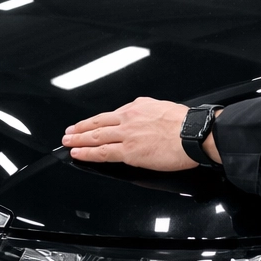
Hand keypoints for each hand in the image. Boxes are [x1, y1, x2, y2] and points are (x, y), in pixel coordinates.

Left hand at [62, 97, 220, 171]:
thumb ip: (147, 111)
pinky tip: (77, 153)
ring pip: (96, 137)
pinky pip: (102, 152)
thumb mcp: (161, 107)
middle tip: (68, 131)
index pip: (110, 115)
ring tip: (67, 142)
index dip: (95, 120)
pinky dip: (87, 153)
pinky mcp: (129, 152)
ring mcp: (127, 135)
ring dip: (78, 139)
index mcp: (137, 107)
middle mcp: (128, 119)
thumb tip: (141, 113)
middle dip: (80, 128)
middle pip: (98, 123)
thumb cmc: (184, 124)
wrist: (193, 133)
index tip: (87, 123)